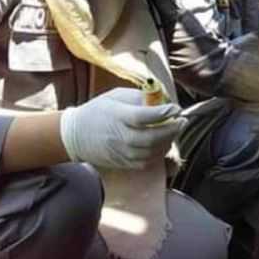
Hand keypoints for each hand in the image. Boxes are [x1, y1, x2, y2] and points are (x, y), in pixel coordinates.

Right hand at [60, 88, 183, 168]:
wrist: (75, 135)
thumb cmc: (100, 111)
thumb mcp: (117, 96)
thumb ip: (140, 97)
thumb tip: (163, 100)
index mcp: (118, 116)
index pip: (144, 117)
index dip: (163, 113)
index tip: (176, 108)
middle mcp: (120, 136)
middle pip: (152, 137)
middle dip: (173, 129)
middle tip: (183, 121)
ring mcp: (121, 152)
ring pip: (152, 151)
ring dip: (169, 141)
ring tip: (174, 130)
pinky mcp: (123, 163)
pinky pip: (147, 161)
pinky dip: (159, 152)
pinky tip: (163, 142)